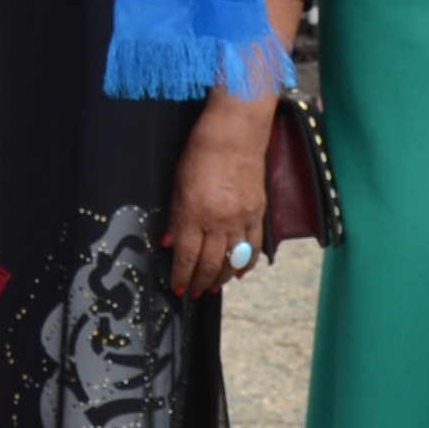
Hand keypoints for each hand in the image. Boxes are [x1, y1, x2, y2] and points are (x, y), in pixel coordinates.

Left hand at [163, 88, 274, 299]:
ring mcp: (241, 218)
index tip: (178, 289)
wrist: (234, 135)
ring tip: (213, 287)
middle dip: (200, 282)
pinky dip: (247, 263)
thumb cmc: (200, 154)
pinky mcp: (258, 212)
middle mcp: (219, 221)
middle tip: (194, 292)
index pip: (187, 256)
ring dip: (222, 277)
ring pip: (233, 259)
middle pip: (210, 262)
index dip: (182, 276)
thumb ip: (176, 218)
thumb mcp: (178, 186)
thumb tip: (170, 244)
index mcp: (194, 214)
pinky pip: (254, 246)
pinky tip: (240, 272)